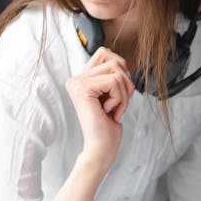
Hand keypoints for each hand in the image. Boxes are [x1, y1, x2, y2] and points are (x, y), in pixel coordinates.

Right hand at [65, 47, 135, 171]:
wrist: (102, 147)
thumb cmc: (109, 125)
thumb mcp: (113, 94)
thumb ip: (112, 75)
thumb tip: (121, 60)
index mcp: (81, 78)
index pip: (105, 53)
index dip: (121, 69)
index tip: (117, 92)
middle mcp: (75, 78)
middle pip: (115, 61)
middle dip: (126, 85)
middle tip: (117, 105)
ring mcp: (77, 83)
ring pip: (117, 72)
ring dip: (123, 95)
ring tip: (113, 110)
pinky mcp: (82, 89)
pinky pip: (114, 82)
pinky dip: (120, 99)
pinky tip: (109, 112)